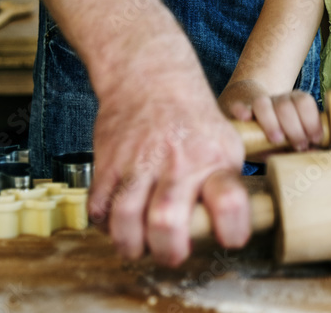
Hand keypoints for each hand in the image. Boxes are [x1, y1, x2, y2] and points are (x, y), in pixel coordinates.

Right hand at [87, 27, 248, 266]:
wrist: (152, 75)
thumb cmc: (193, 118)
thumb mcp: (226, 142)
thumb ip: (225, 182)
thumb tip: (228, 225)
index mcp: (214, 159)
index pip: (229, 200)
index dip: (232, 229)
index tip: (229, 241)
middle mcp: (178, 163)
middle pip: (167, 220)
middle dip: (169, 251)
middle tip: (173, 254)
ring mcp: (140, 162)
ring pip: (125, 219)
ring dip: (131, 244)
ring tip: (139, 246)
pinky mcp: (109, 161)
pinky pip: (99, 206)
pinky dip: (104, 224)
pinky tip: (117, 222)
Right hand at [219, 80, 324, 151]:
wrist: (250, 118)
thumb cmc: (276, 135)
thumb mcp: (290, 141)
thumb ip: (300, 146)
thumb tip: (314, 154)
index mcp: (292, 103)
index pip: (304, 101)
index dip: (311, 120)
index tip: (314, 139)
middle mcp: (275, 100)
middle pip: (286, 105)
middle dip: (295, 127)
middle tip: (299, 145)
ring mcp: (256, 103)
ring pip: (263, 103)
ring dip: (271, 122)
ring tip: (277, 140)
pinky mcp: (238, 109)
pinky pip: (239, 106)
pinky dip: (242, 110)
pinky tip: (246, 118)